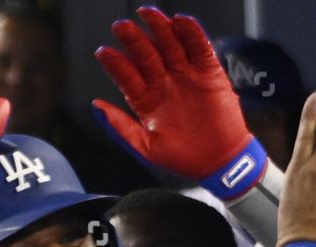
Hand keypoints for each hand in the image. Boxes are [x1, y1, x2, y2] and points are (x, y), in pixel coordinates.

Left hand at [93, 7, 253, 181]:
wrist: (219, 163)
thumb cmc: (183, 158)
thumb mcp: (146, 148)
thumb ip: (120, 127)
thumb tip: (96, 107)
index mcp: (146, 100)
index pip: (127, 76)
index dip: (116, 64)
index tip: (103, 52)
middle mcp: (164, 83)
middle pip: (147, 54)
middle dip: (134, 40)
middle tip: (121, 27)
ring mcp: (186, 75)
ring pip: (171, 45)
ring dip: (160, 28)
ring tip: (148, 14)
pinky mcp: (210, 73)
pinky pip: (200, 47)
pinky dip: (192, 33)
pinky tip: (180, 21)